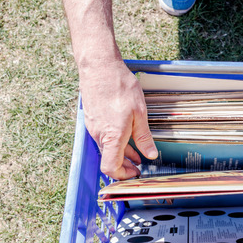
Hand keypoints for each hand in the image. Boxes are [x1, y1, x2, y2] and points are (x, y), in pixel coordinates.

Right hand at [79, 60, 157, 179]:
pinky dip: (114, 142)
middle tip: (138, 169)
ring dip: (120, 154)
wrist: (99, 67)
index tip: (134, 175)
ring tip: (136, 155)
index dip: (122, 175)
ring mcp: (93, 127)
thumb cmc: (119, 87)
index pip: (110, 167)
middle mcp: (99, 134)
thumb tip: (150, 154)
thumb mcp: (140, 113)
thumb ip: (144, 137)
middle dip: (124, 167)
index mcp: (111, 136)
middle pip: (108, 160)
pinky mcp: (92, 119)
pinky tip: (126, 138)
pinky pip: (103, 137)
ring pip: (106, 148)